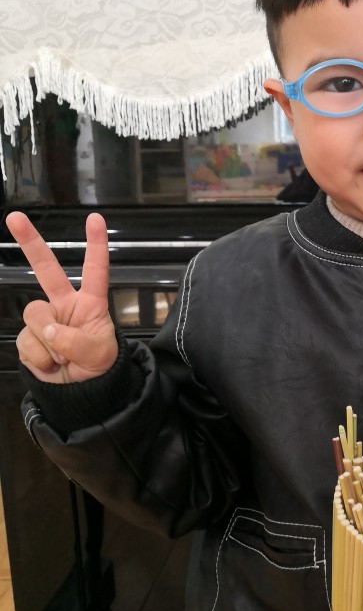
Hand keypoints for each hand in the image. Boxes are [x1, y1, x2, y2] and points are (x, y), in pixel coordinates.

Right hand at [6, 211, 117, 383]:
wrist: (81, 393)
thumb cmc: (98, 366)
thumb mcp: (100, 354)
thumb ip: (77, 341)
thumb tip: (49, 331)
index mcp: (90, 303)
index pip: (95, 270)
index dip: (95, 245)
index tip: (95, 220)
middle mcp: (64, 305)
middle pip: (45, 269)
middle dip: (29, 242)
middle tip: (14, 218)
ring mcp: (44, 320)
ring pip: (34, 316)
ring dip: (48, 342)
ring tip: (63, 358)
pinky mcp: (28, 337)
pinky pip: (26, 342)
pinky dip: (39, 358)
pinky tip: (50, 364)